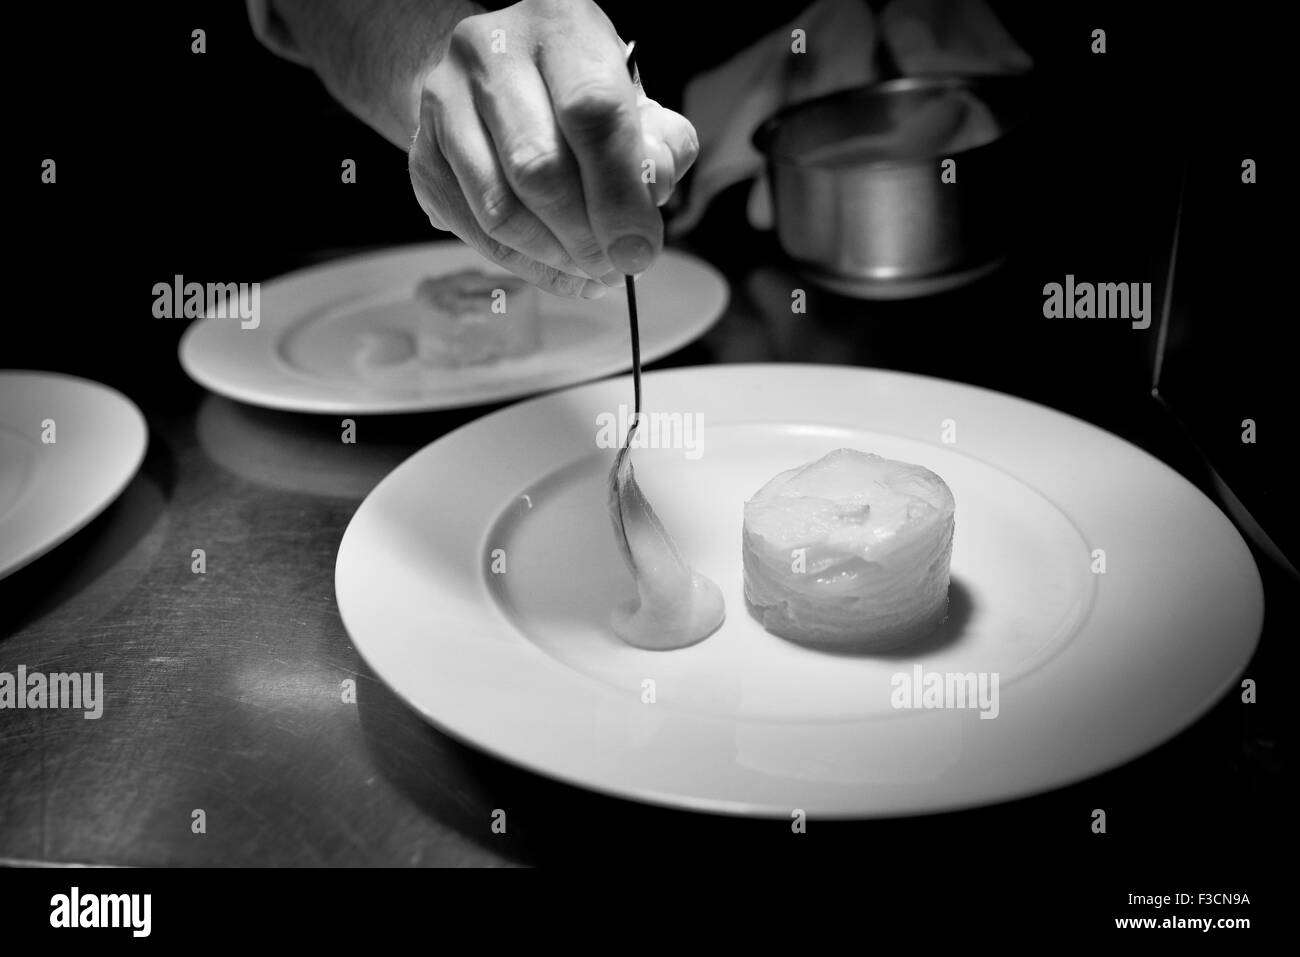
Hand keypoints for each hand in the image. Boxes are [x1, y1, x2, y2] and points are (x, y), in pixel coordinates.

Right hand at [408, 0, 698, 296]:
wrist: (501, 77)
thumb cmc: (580, 94)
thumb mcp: (636, 104)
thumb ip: (660, 148)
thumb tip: (648, 199)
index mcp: (559, 24)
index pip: (592, 113)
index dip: (619, 194)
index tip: (639, 248)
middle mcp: (491, 51)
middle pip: (538, 168)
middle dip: (585, 236)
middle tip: (613, 264)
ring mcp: (445, 101)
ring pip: (499, 209)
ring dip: (552, 257)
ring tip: (587, 270)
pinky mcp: (422, 153)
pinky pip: (472, 230)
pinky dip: (522, 263)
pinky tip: (555, 267)